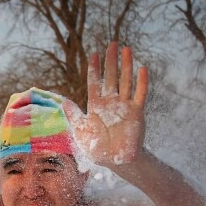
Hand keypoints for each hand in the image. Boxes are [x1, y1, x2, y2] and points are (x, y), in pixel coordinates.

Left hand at [65, 42, 147, 166]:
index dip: (95, 69)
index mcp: (97, 106)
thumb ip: (74, 116)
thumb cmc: (98, 149)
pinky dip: (142, 83)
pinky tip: (142, 69)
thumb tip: (63, 101)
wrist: (117, 161)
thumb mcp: (81, 132)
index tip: (94, 54)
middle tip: (112, 44)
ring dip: (126, 66)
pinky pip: (140, 95)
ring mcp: (125, 106)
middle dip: (111, 61)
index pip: (95, 83)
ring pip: (126, 81)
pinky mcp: (136, 113)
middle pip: (111, 77)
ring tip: (127, 49)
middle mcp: (111, 103)